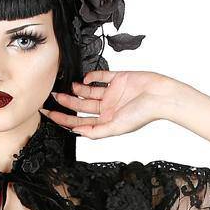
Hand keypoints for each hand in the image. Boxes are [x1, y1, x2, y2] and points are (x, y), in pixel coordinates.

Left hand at [40, 70, 186, 138]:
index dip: (64, 119)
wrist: (160, 95)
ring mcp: (112, 93)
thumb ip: (96, 132)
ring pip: (89, 92)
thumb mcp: (116, 127)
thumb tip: (77, 132)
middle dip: (66, 103)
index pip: (80, 121)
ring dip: (77, 90)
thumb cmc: (142, 114)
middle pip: (81, 106)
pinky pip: (101, 77)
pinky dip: (92, 76)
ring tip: (67, 87)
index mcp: (106, 121)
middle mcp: (107, 108)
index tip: (49, 114)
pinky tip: (84, 78)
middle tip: (52, 97)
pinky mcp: (118, 79)